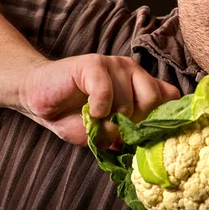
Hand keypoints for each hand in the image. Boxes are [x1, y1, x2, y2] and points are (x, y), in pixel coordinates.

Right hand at [20, 54, 179, 147]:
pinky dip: (97, 109)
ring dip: (109, 120)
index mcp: (141, 85)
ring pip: (128, 101)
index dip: (160, 120)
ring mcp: (115, 64)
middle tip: (113, 128)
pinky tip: (89, 111)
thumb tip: (146, 145)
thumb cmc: (73, 115)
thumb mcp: (105, 132)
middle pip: (154, 100)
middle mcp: (133, 71)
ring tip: (94, 119)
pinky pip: (106, 91)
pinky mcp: (94, 63)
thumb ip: (127, 135)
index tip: (144, 136)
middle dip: (133, 123)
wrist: (38, 96)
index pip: (170, 98)